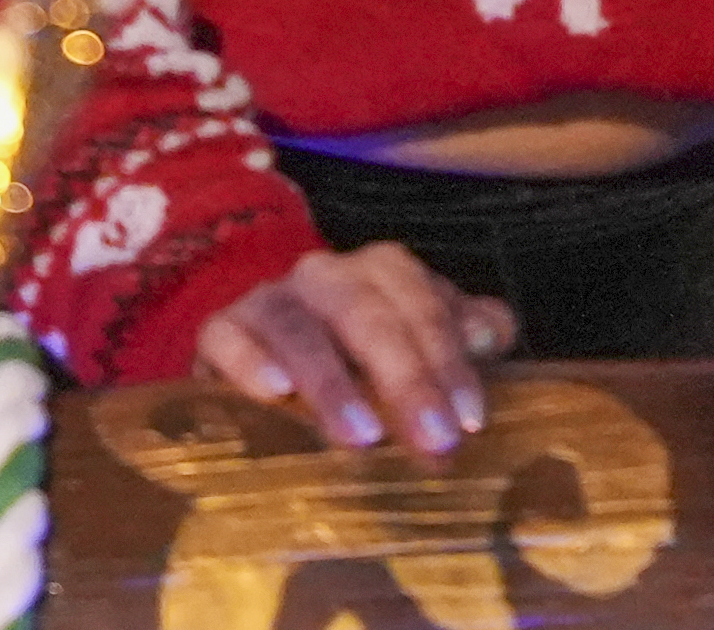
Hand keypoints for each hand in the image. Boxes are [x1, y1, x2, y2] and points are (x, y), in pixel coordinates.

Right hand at [191, 242, 515, 452]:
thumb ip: (459, 333)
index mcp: (381, 272)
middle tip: (435, 441)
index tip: (469, 420)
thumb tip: (492, 331)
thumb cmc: (357, 354)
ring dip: (332, 380)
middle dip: (406, 378)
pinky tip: (274, 393)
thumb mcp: (414, 341)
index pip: (422, 304)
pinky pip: (227, 336)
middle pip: (367, 313)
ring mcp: (270, 300)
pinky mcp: (220, 330)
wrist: (263, 348)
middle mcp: (325, 276)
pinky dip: (250, 361)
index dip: (448, 360)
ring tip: (362, 436)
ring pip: (299, 325)